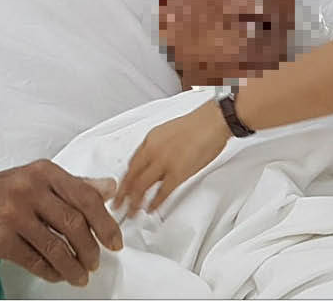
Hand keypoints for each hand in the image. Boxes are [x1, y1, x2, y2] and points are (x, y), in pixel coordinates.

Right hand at [0, 160, 121, 285]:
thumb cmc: (14, 189)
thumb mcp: (48, 179)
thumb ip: (80, 184)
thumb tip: (110, 188)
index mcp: (46, 172)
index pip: (86, 198)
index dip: (104, 224)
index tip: (114, 241)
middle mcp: (29, 190)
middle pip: (72, 224)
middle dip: (89, 248)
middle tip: (96, 261)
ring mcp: (11, 214)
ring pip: (53, 246)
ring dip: (72, 265)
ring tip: (81, 274)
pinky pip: (32, 259)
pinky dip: (49, 271)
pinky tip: (58, 274)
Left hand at [115, 100, 229, 217]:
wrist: (213, 121)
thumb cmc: (198, 124)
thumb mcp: (168, 131)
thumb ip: (157, 147)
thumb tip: (154, 159)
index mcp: (150, 140)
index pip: (130, 164)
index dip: (124, 179)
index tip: (121, 188)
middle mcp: (152, 151)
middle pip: (131, 178)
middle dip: (123, 195)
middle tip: (118, 205)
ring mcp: (164, 163)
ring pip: (141, 187)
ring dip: (135, 202)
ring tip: (133, 212)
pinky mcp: (177, 173)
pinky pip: (161, 193)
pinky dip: (155, 203)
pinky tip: (151, 209)